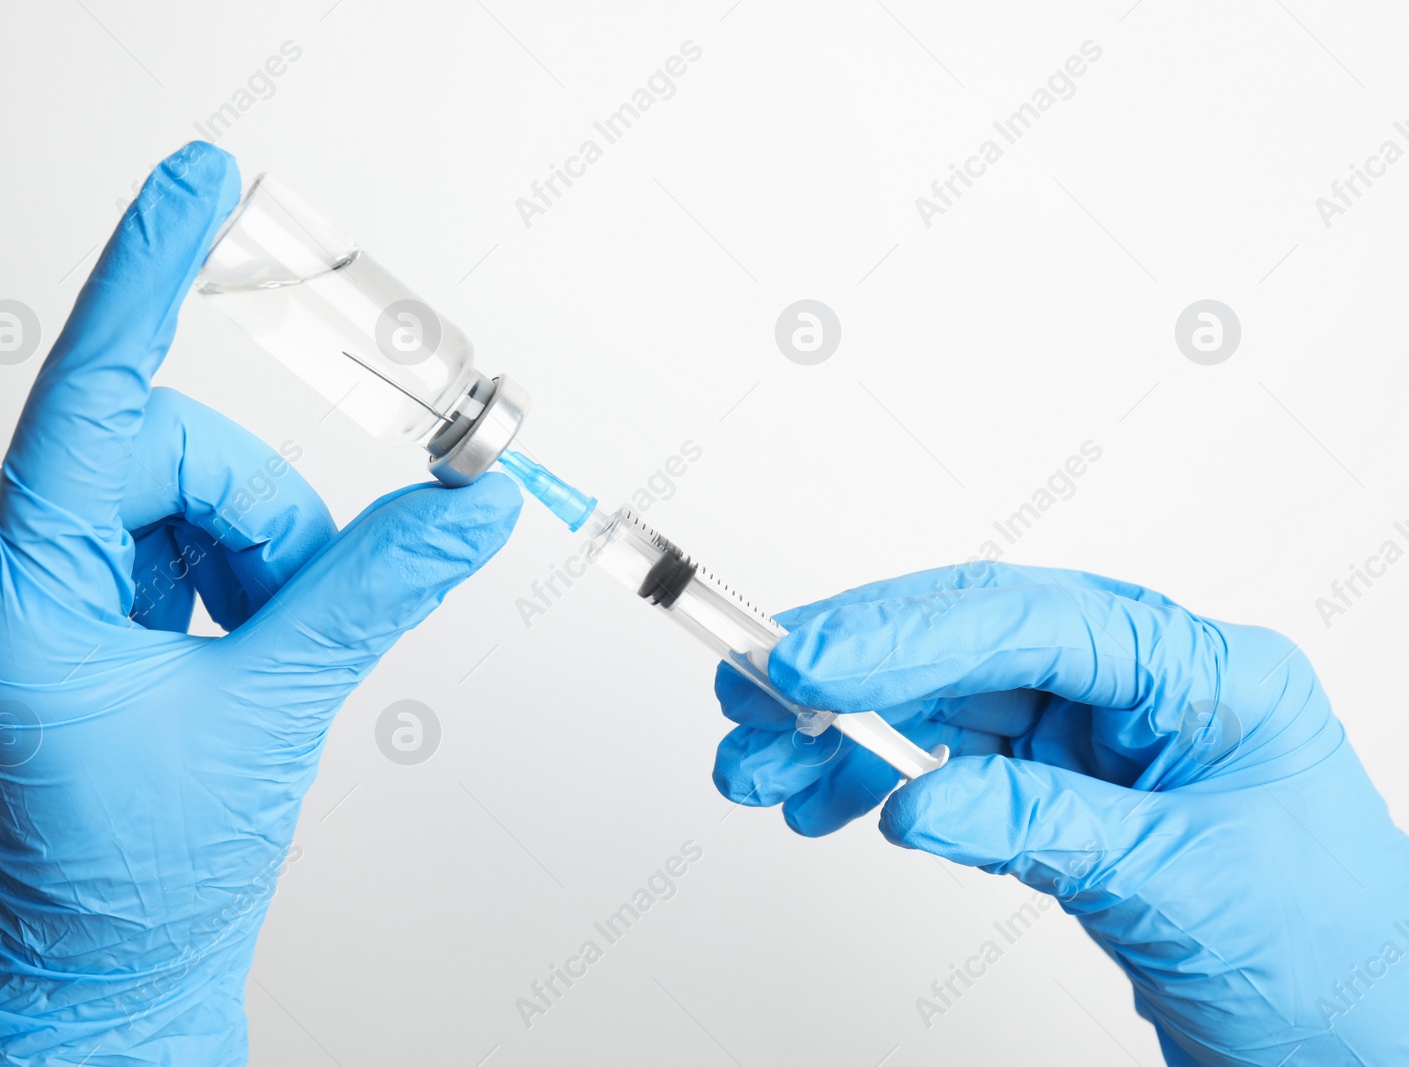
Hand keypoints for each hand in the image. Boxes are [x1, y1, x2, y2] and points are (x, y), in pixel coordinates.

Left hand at [0, 143, 519, 1065]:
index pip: (93, 402)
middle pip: (155, 446)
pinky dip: (211, 555)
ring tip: (248, 642)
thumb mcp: (275, 716)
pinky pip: (146, 510)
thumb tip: (469, 505)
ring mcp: (5, 578)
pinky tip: (216, 633)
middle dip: (251, 517)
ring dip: (239, 541)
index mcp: (9, 603)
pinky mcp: (37, 586)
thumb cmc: (150, 867)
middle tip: (284, 610)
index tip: (192, 185)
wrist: (103, 951)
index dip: (149, 279)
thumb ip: (374, 589)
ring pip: (160, 472)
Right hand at [712, 562, 1408, 1065]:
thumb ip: (1041, 828)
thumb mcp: (1181, 885)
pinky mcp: (1060, 787)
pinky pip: (947, 762)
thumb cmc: (1331, 958)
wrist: (1362, 1044)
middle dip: (851, 670)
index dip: (910, 635)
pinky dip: (876, 779)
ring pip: (941, 702)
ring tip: (761, 767)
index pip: (1034, 622)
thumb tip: (918, 800)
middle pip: (970, 644)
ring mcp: (1097, 736)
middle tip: (756, 696)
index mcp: (1204, 673)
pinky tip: (826, 799)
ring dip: (842, 730)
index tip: (813, 663)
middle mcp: (1144, 686)